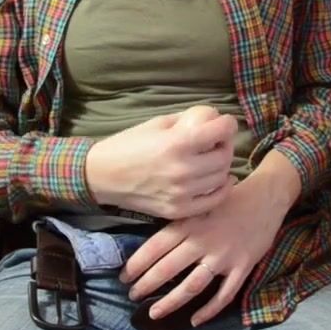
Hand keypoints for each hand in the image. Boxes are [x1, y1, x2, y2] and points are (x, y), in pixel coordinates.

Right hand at [85, 105, 236, 219]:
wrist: (103, 176)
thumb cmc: (129, 144)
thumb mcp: (158, 123)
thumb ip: (188, 121)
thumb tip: (214, 118)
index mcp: (176, 144)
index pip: (220, 131)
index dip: (228, 124)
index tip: (225, 122)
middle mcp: (182, 170)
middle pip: (224, 156)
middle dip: (225, 144)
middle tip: (218, 141)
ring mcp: (182, 194)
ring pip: (221, 177)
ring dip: (222, 165)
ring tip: (213, 158)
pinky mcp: (178, 211)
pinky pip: (213, 200)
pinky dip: (221, 188)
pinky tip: (219, 179)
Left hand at [118, 170, 290, 327]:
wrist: (265, 197)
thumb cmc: (228, 199)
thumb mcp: (199, 204)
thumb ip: (179, 222)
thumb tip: (152, 243)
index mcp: (190, 222)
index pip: (156, 246)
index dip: (137, 263)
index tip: (124, 276)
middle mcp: (203, 240)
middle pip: (168, 267)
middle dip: (147, 284)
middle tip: (132, 295)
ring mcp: (223, 256)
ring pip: (192, 285)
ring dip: (171, 302)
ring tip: (154, 312)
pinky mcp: (242, 267)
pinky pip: (224, 295)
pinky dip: (209, 310)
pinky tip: (195, 320)